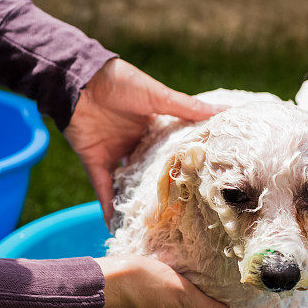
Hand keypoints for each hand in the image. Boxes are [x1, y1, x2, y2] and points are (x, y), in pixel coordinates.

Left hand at [64, 58, 219, 224]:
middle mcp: (135, 143)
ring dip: (136, 202)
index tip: (204, 183)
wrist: (80, 80)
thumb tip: (227, 109)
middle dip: (163, 189)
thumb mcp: (160, 97)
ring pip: (128, 184)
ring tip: (154, 227)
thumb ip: (189, 108)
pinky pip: (102, 189)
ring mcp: (114, 153)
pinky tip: (116, 227)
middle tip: (183, 212)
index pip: (172, 150)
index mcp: (153, 127)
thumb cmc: (123, 83)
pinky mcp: (94, 161)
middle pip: (151, 171)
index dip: (186, 165)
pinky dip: (107, 207)